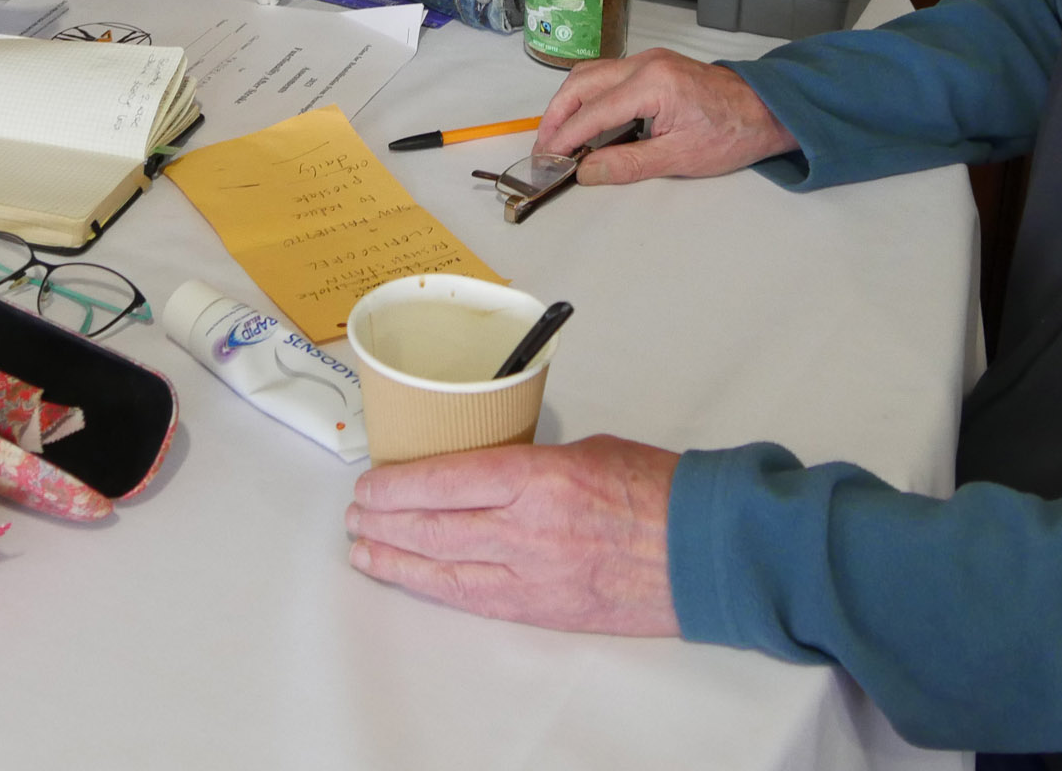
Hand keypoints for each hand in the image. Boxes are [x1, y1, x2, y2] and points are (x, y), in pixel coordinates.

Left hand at [345, 436, 679, 635]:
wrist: (705, 548)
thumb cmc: (657, 490)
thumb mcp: (584, 451)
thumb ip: (529, 465)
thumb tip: (487, 472)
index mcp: (540, 479)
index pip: (446, 480)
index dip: (398, 485)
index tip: (370, 481)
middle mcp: (529, 532)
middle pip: (434, 528)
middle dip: (386, 521)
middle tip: (356, 513)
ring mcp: (535, 577)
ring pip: (445, 571)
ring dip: (398, 559)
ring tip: (364, 550)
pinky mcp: (544, 609)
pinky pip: (476, 599)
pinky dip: (437, 589)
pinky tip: (414, 580)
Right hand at [536, 48, 797, 183]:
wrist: (767, 111)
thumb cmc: (731, 134)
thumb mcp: (678, 158)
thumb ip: (627, 164)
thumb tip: (586, 172)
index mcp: (652, 83)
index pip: (593, 111)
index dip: (565, 137)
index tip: (547, 159)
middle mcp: (645, 62)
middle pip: (582, 83)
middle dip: (557, 115)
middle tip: (544, 148)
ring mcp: (649, 59)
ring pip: (591, 74)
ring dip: (569, 103)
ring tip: (558, 136)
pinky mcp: (654, 64)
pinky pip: (608, 74)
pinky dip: (588, 96)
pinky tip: (585, 120)